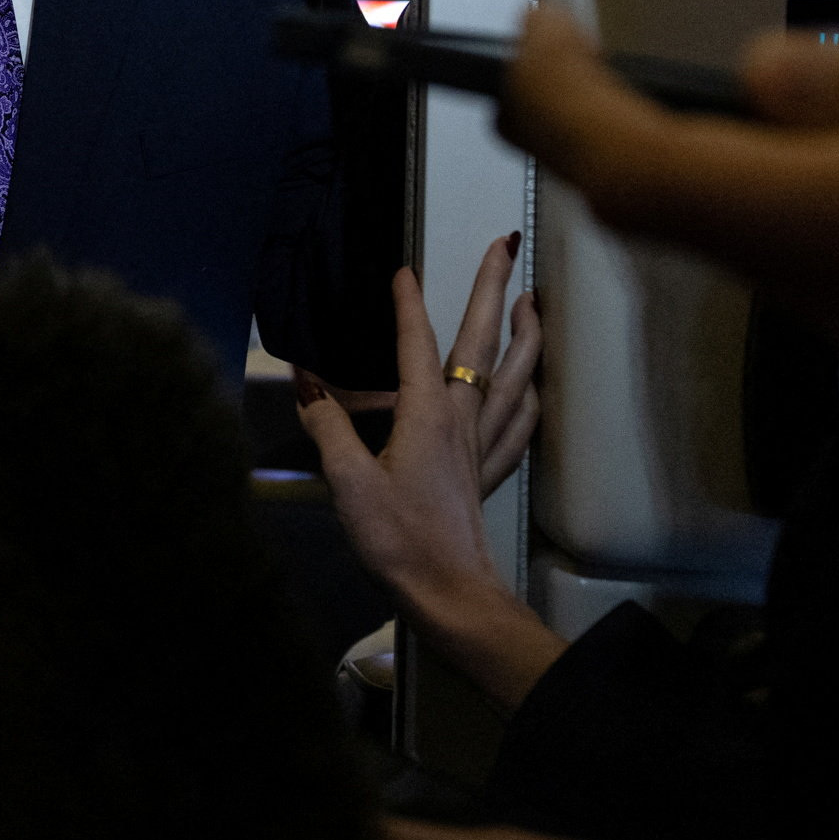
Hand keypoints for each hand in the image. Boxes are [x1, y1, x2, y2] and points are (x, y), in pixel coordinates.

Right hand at [297, 240, 564, 709]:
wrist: (449, 593)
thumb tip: (305, 380)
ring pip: (516, 376)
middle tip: (506, 246)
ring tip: (533, 301)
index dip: (408, 304)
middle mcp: (463, 420)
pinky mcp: (490, 474)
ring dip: (527, 334)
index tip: (403, 268)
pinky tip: (532, 389)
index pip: (417, 343)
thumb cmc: (398, 539)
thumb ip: (327, 426)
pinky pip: (521, 424)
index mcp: (427, 415)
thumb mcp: (348, 482)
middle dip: (494, 289)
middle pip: (484, 342)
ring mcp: (483, 446)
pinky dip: (530, 396)